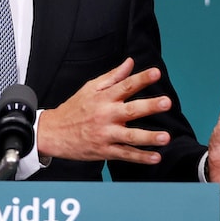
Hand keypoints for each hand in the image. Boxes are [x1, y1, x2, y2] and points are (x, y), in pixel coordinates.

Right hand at [37, 57, 172, 162]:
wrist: (53, 133)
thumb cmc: (74, 109)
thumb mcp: (90, 88)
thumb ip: (113, 77)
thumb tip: (130, 62)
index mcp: (103, 98)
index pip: (125, 86)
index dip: (141, 79)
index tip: (156, 73)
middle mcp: (105, 115)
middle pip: (130, 110)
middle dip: (149, 106)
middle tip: (166, 102)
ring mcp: (105, 135)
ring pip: (130, 136)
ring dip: (148, 137)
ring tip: (165, 137)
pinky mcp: (104, 151)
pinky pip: (125, 154)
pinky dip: (140, 157)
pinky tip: (155, 157)